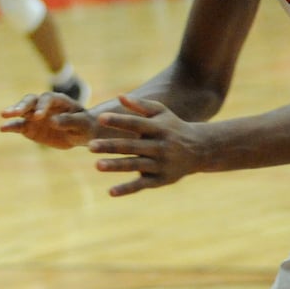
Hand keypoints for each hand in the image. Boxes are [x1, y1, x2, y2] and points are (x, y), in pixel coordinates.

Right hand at [0, 91, 94, 147]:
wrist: (80, 134)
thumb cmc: (84, 126)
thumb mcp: (82, 124)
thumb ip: (69, 121)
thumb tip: (53, 121)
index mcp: (58, 100)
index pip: (47, 99)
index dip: (42, 106)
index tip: (39, 116)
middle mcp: (43, 105)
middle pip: (30, 101)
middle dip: (22, 105)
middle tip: (14, 112)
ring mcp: (35, 115)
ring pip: (21, 111)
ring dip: (13, 112)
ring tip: (4, 116)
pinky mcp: (30, 127)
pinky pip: (19, 126)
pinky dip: (11, 126)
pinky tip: (2, 128)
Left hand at [89, 96, 204, 195]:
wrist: (200, 149)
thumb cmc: (173, 127)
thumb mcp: (161, 112)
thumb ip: (140, 105)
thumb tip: (119, 96)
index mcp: (158, 128)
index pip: (135, 123)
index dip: (118, 121)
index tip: (100, 118)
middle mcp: (159, 146)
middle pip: (132, 146)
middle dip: (111, 146)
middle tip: (90, 146)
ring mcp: (160, 164)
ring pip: (135, 165)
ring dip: (116, 166)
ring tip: (97, 165)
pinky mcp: (160, 180)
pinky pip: (141, 185)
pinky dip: (126, 189)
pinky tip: (110, 192)